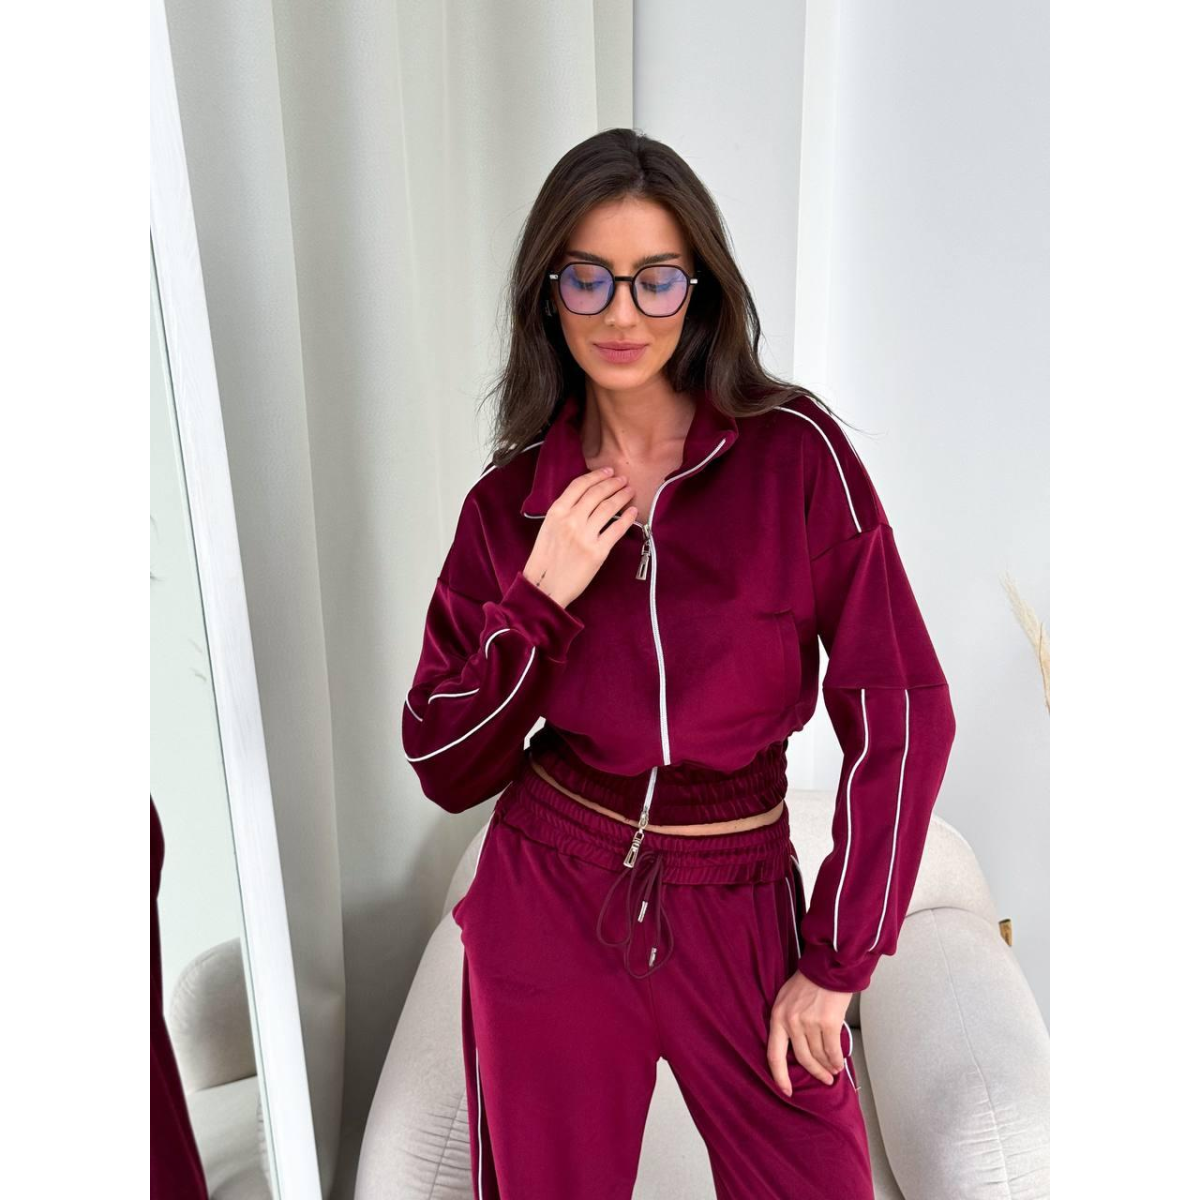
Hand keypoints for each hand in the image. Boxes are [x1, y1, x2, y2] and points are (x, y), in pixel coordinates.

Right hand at [522, 466, 637, 607]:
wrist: (544, 587)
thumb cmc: (544, 559)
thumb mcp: (547, 528)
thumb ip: (563, 512)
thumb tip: (585, 499)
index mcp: (556, 512)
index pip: (579, 485)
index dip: (596, 476)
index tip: (608, 471)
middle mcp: (571, 521)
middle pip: (597, 494)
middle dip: (613, 483)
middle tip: (623, 479)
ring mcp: (585, 536)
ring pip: (608, 508)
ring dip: (622, 496)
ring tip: (630, 491)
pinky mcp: (597, 552)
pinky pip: (616, 530)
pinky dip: (627, 518)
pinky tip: (633, 512)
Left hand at [767, 968, 852, 1093]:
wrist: (828, 966)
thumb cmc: (809, 980)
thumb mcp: (787, 999)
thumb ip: (788, 1021)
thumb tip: (796, 1047)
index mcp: (778, 1016)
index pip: (774, 1054)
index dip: (779, 1076)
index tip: (786, 1090)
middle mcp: (792, 1021)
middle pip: (802, 1058)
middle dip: (814, 1072)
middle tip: (823, 1079)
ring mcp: (809, 1022)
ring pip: (819, 1055)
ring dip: (828, 1066)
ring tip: (833, 1070)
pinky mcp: (828, 1022)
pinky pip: (832, 1050)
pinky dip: (837, 1060)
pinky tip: (840, 1063)